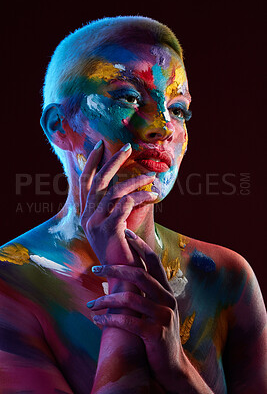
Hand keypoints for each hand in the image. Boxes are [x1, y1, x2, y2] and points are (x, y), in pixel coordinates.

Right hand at [79, 141, 157, 269]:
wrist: (123, 279)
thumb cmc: (122, 253)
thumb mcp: (114, 228)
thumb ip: (113, 209)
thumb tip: (124, 190)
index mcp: (86, 215)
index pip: (85, 182)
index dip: (91, 163)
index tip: (100, 146)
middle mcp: (87, 218)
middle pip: (97, 181)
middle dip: (112, 161)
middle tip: (128, 147)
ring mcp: (96, 224)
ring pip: (115, 191)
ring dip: (136, 181)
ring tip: (152, 177)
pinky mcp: (110, 230)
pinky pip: (126, 204)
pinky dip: (140, 197)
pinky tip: (153, 196)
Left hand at [88, 231, 183, 391]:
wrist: (172, 365)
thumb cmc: (157, 333)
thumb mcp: (156, 309)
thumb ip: (146, 292)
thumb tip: (126, 274)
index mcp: (166, 290)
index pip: (153, 261)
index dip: (140, 245)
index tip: (126, 233)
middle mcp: (167, 299)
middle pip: (139, 274)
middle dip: (115, 268)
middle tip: (95, 268)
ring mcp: (162, 316)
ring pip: (129, 299)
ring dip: (106, 300)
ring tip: (91, 304)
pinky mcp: (155, 334)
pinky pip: (127, 322)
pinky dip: (109, 320)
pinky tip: (97, 320)